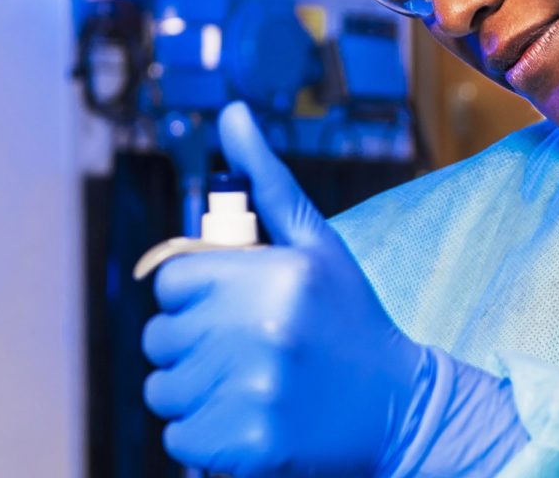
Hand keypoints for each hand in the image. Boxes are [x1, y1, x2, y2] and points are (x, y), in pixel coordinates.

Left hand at [142, 102, 423, 476]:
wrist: (398, 404)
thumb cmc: (348, 317)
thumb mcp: (316, 244)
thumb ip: (266, 182)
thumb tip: (233, 113)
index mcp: (276, 274)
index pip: (171, 281)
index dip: (196, 294)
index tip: (233, 305)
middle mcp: (264, 329)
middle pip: (160, 336)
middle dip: (193, 341)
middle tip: (248, 347)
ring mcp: (256, 392)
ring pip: (163, 389)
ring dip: (194, 389)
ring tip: (248, 382)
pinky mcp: (248, 446)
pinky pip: (179, 438)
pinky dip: (205, 434)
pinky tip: (251, 417)